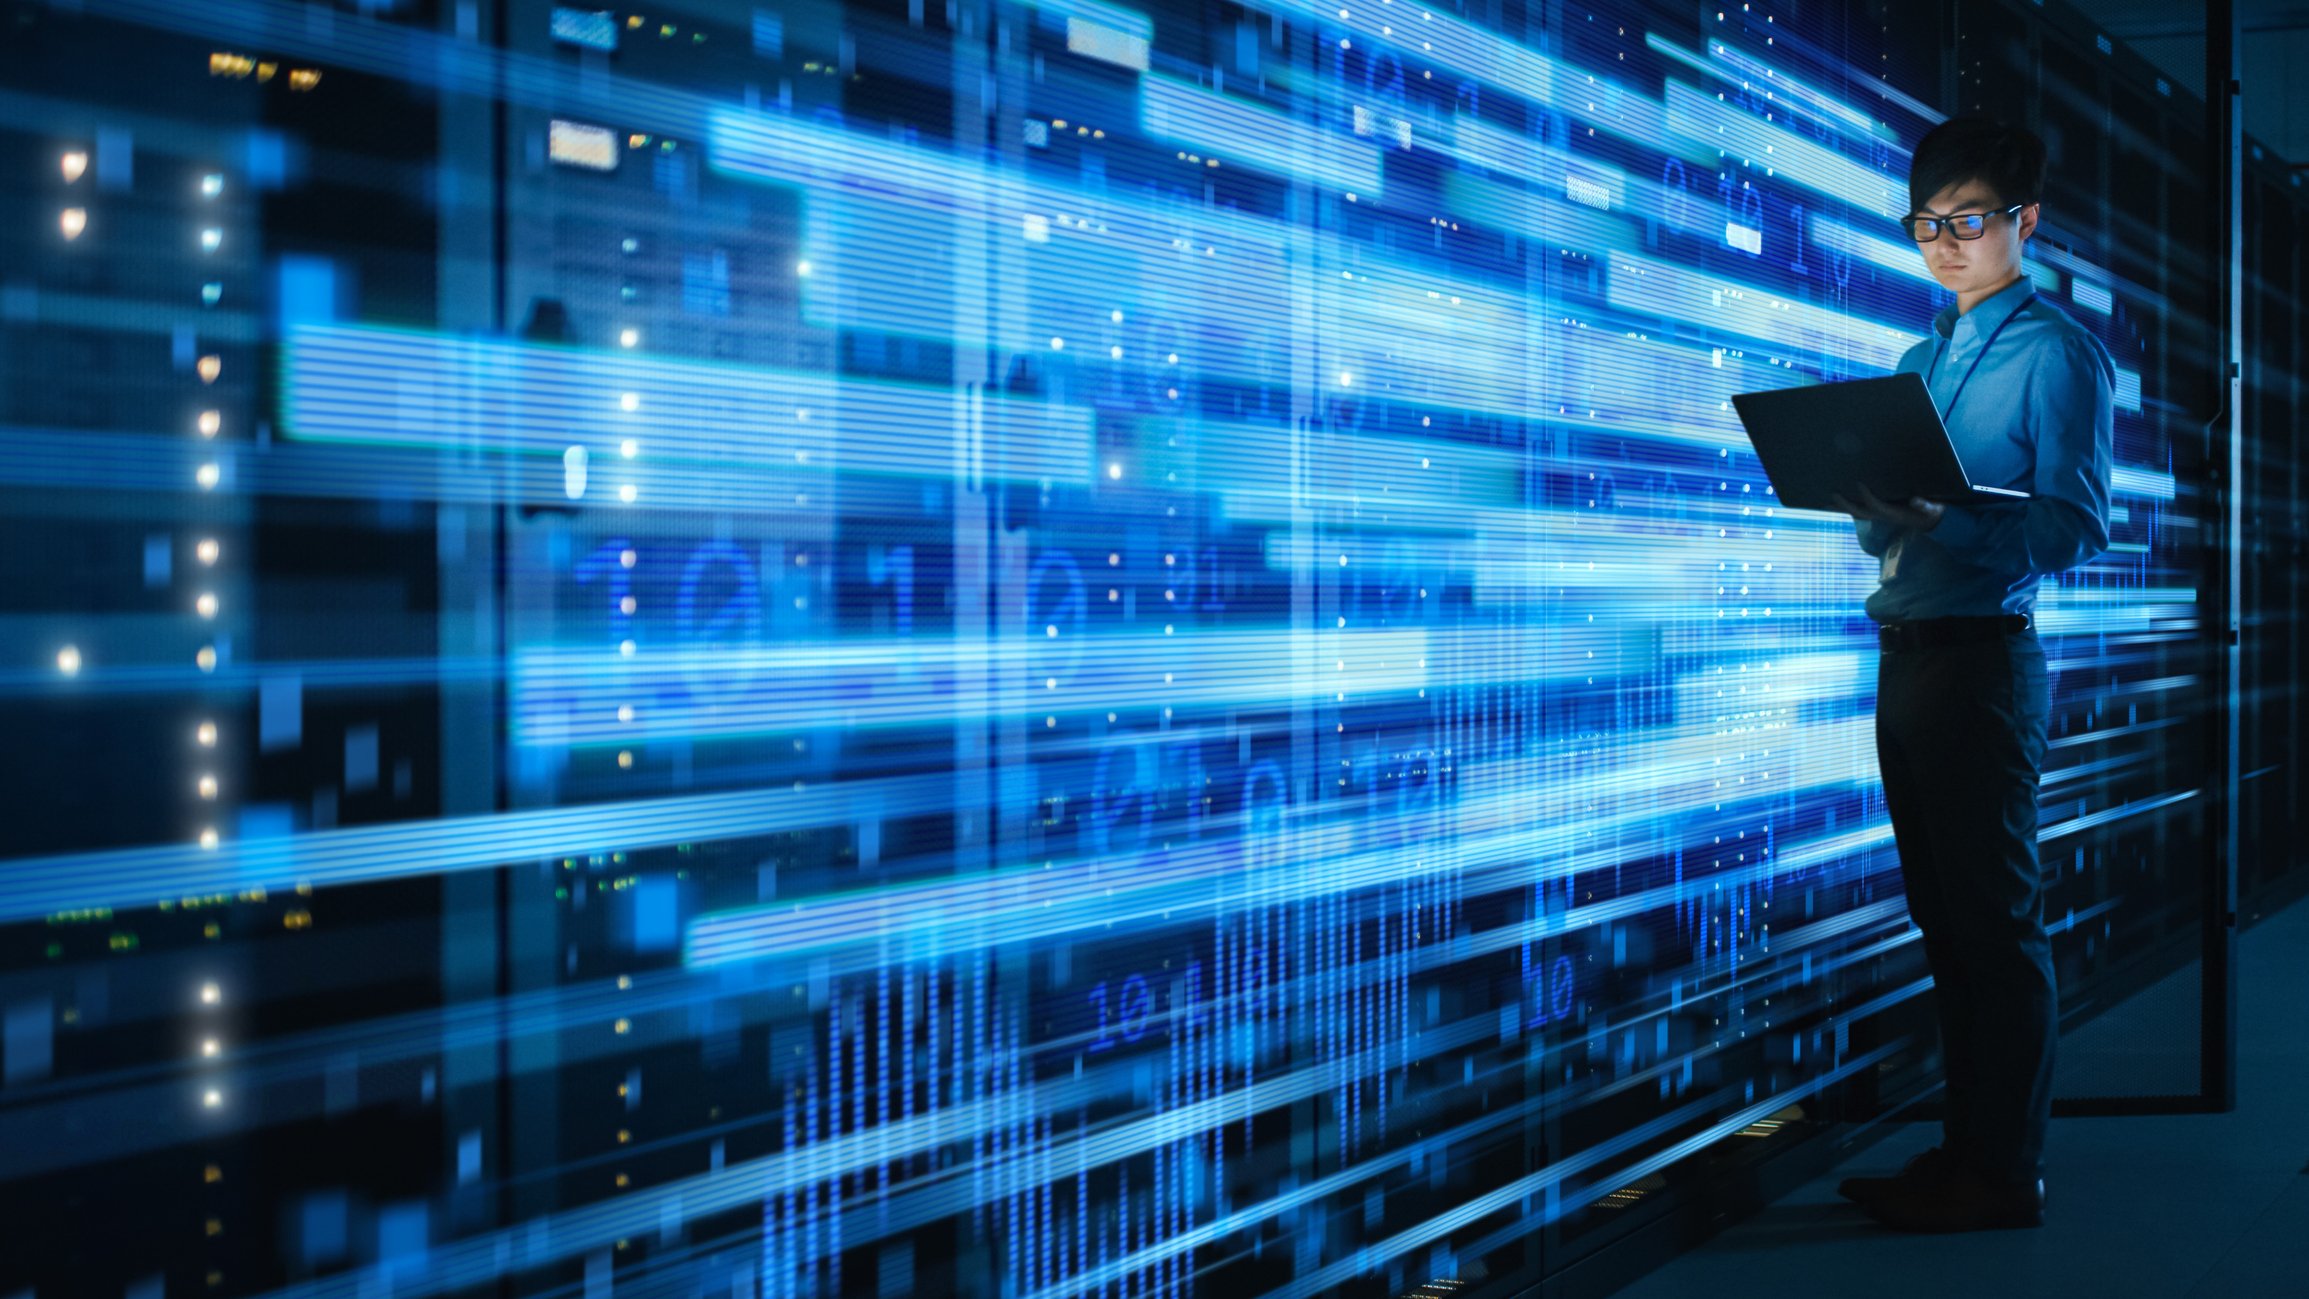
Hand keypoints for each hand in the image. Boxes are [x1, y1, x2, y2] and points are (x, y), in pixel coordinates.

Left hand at [1830, 484, 1944, 531]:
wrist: (1931, 522)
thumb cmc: (1932, 512)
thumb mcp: (1934, 509)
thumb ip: (1926, 506)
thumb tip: (1916, 501)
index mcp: (1894, 513)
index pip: (1876, 505)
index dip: (1867, 496)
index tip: (1859, 484)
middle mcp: (1883, 516)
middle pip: (1860, 512)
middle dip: (1846, 504)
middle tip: (1832, 494)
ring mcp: (1879, 514)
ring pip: (1856, 512)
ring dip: (1841, 507)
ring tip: (1824, 501)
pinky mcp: (1878, 511)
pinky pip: (1859, 509)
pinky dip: (1846, 505)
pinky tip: (1835, 500)